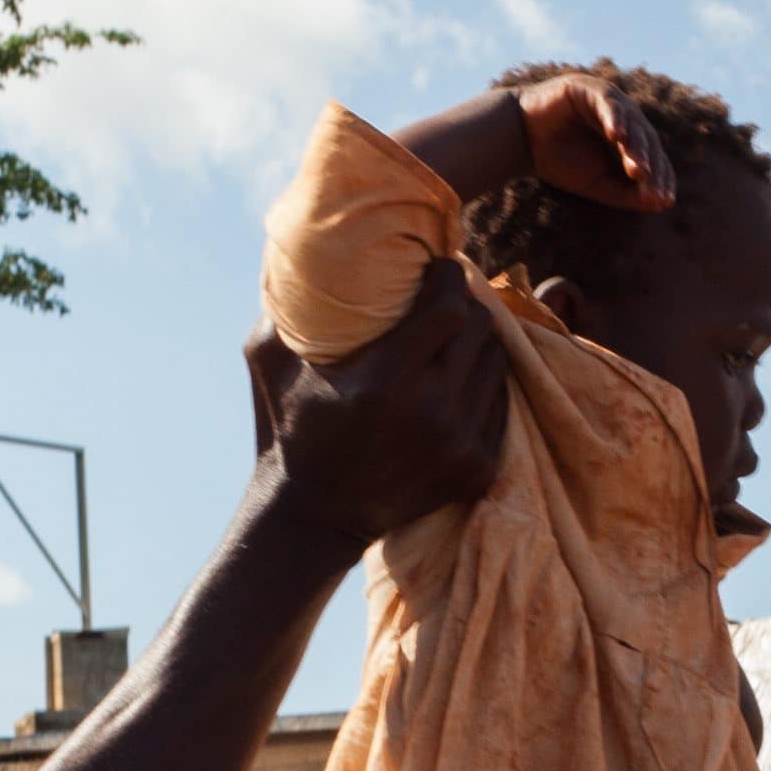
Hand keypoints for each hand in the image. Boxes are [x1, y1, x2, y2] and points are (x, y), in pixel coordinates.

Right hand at [256, 255, 510, 548]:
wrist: (317, 517)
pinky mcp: (477, 470)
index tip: (440, 265)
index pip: (448, 308)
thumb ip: (280, 309)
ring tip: (456, 332)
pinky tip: (461, 374)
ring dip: (479, 340)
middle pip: (480, 329)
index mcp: (383, 383)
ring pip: (496, 363)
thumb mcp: (269, 365)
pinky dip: (484, 382)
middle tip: (448, 296)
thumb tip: (295, 253)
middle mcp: (430, 413)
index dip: (450, 276)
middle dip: (467, 302)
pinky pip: (500, 404)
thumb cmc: (291, 429)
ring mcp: (459, 445)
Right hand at [508, 74, 673, 211]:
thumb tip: (660, 203)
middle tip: (652, 189)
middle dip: (650, 166)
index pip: (653, 156)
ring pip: (631, 122)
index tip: (664, 201)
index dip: (661, 177)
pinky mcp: (588, 88)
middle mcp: (625, 117)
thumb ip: (627, 193)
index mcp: (630, 138)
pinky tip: (617, 136)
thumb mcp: (597, 184)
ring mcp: (609, 100)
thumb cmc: (559, 161)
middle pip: (646, 140)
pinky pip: (607, 103)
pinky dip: (613, 118)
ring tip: (640, 170)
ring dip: (636, 147)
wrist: (520, 141)